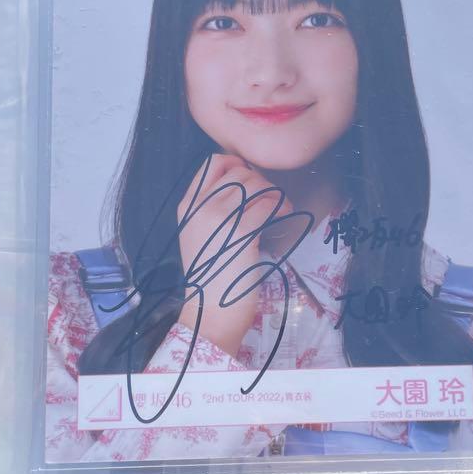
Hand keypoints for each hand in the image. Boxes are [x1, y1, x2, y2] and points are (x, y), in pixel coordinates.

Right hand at [176, 154, 292, 354]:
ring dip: (273, 191)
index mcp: (187, 206)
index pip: (212, 163)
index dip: (236, 163)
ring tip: (279, 206)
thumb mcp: (200, 235)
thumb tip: (244, 184)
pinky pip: (268, 203)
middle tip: (268, 198)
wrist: (210, 310)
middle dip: (259, 180)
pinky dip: (281, 204)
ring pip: (255, 183)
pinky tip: (285, 213)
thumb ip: (212, 209)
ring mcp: (220, 217)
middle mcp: (200, 207)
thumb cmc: (211, 277)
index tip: (251, 178)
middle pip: (238, 171)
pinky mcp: (242, 232)